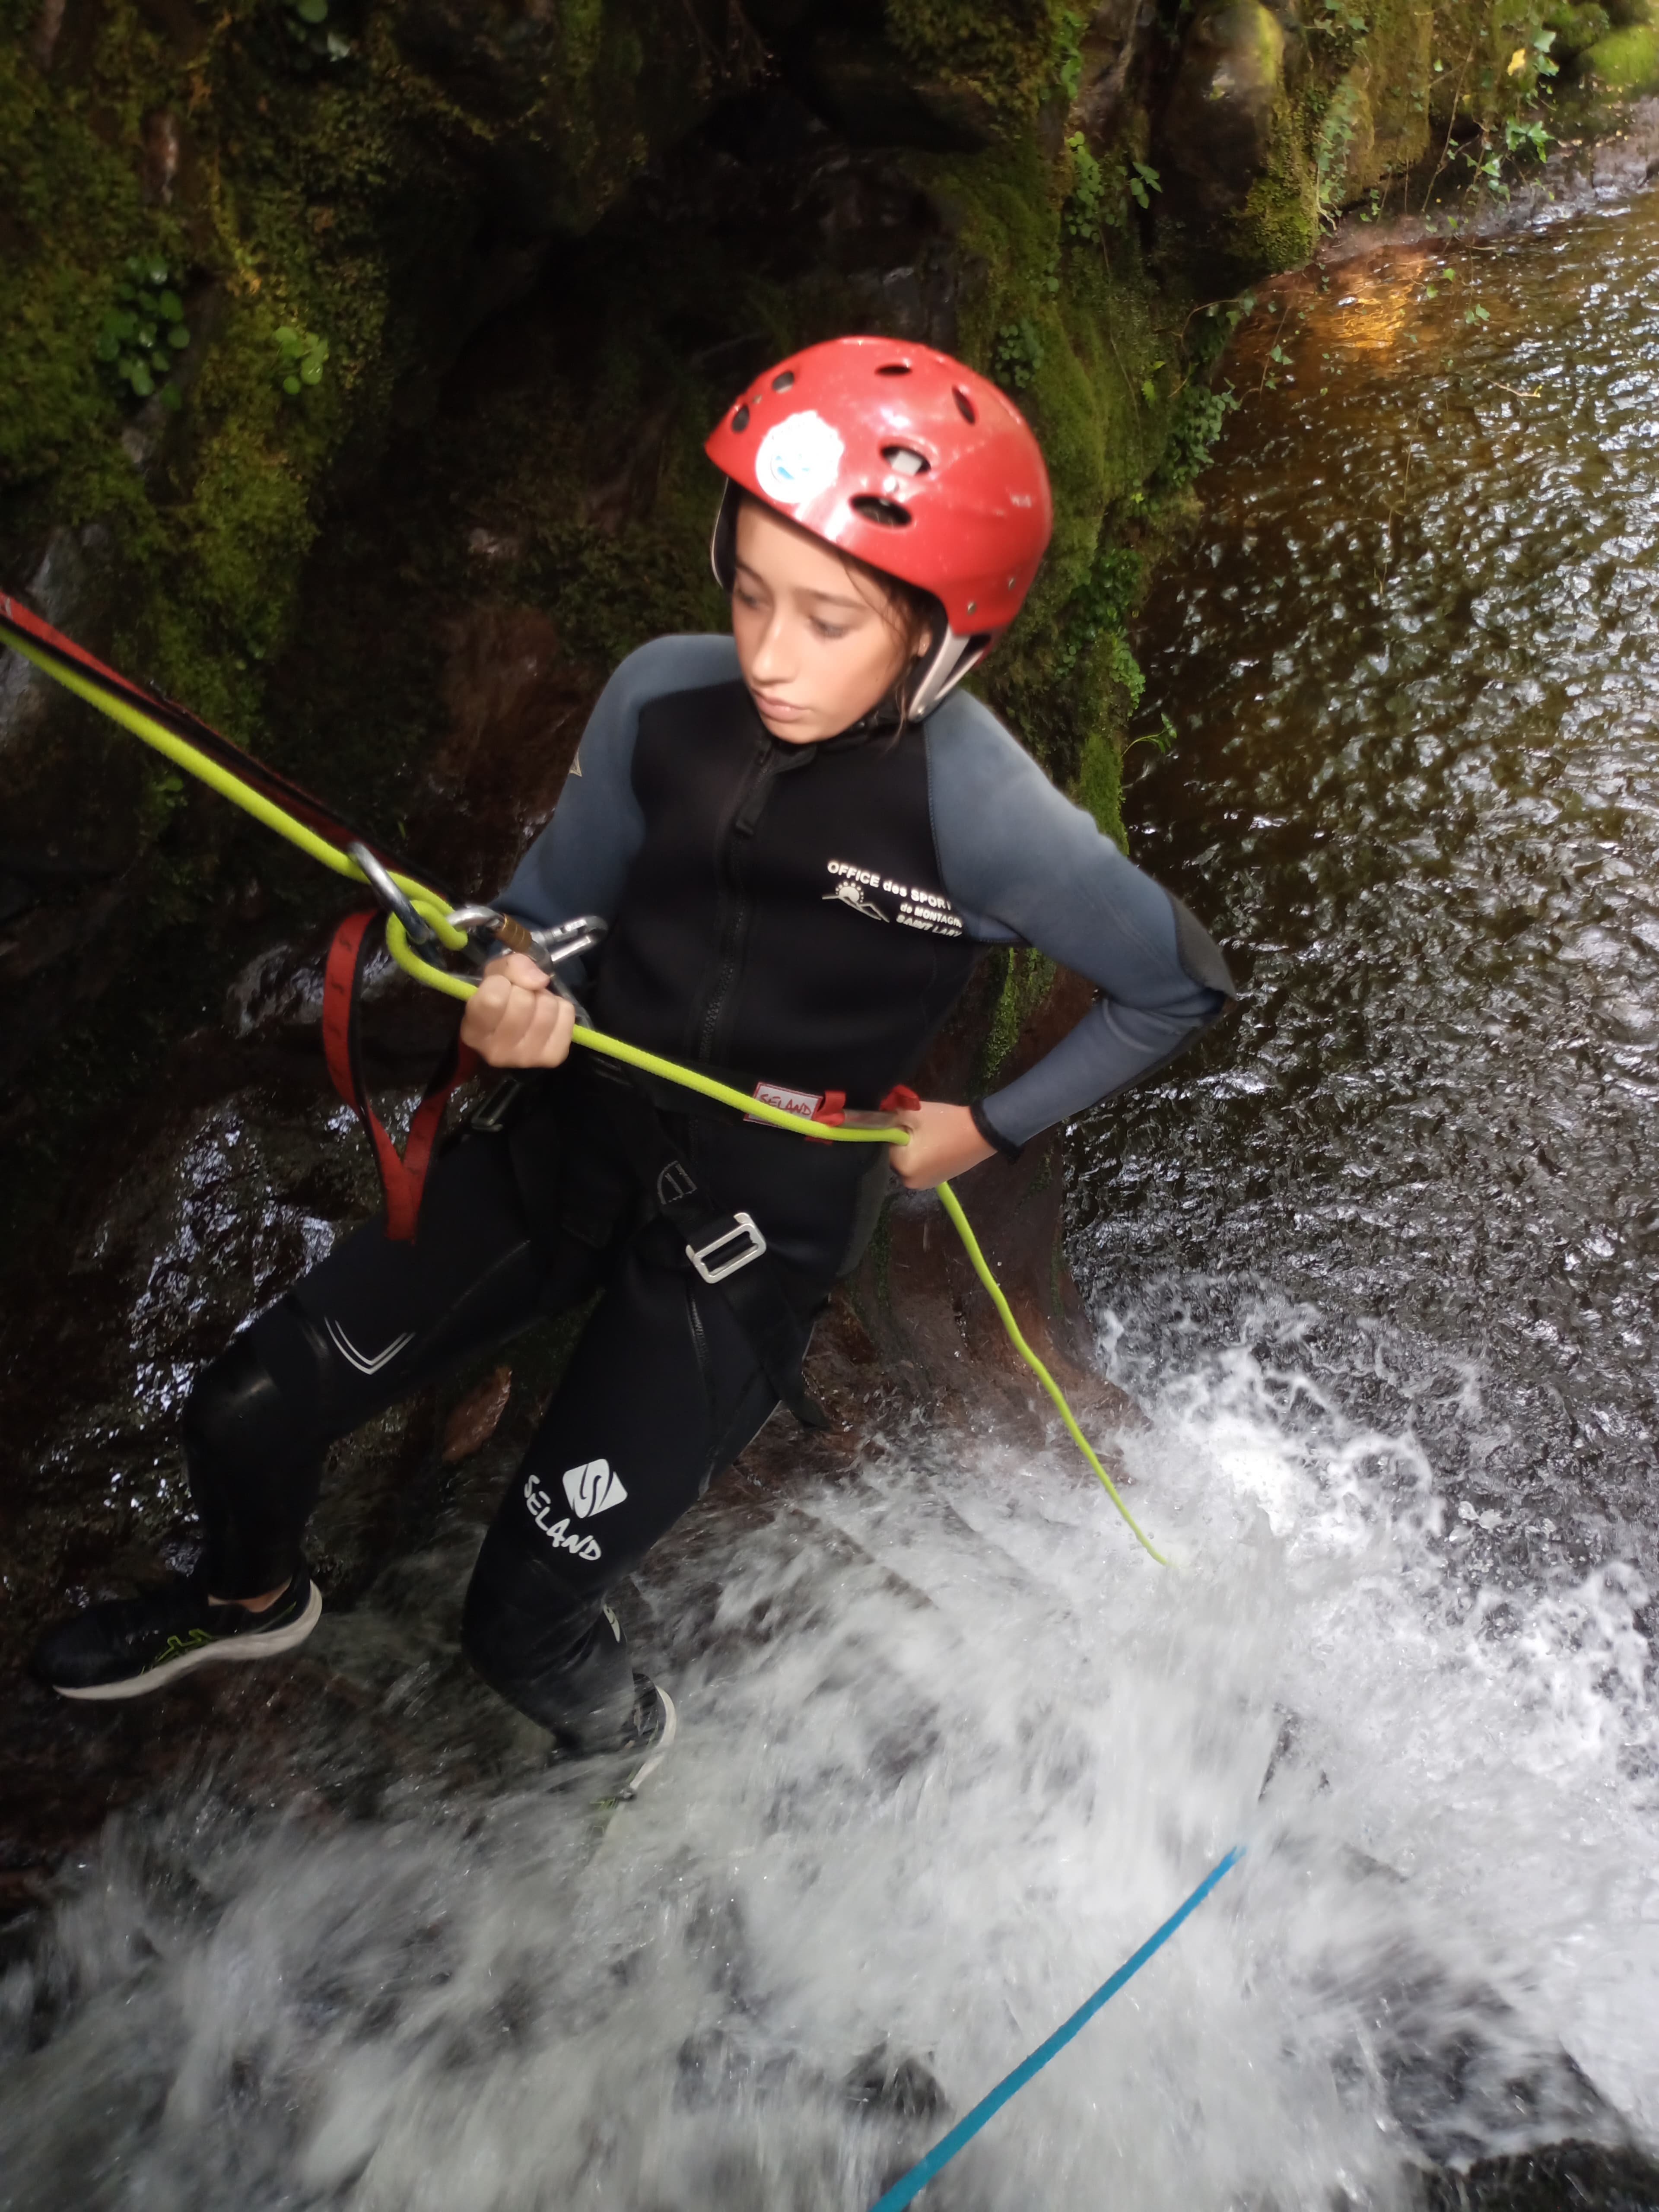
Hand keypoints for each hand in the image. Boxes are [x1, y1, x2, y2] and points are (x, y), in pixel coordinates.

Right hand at [459, 950, 576, 1068]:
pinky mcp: (553, 1056)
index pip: (494, 998)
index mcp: (473, 1033)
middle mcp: (497, 1052)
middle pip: (524, 1001)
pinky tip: (548, 1016)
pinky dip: (561, 1008)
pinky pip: (567, 1015)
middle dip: (525, 990)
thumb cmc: (496, 1000)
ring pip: (547, 1007)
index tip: (501, 987)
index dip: (501, 982)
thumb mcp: (493, 975)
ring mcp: (526, 1058)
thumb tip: (540, 980)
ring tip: (534, 1005)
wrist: (513, 1032)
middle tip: (518, 996)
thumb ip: (511, 967)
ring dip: (543, 997)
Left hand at [885, 1099, 995, 1190]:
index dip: (890, 1131)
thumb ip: (886, 1117)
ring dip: (909, 1148)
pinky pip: (918, 1167)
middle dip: (899, 1141)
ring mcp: (923, 1184)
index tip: (900, 1120)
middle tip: (915, 1125)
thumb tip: (867, 1120)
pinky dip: (921, 1156)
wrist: (981, 1133)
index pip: (882, 1146)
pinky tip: (933, 1144)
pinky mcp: (934, 1182)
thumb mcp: (912, 1114)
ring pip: (905, 1161)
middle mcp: (909, 1182)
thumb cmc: (945, 1122)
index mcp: (903, 1166)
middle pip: (892, 1156)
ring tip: (926, 1134)